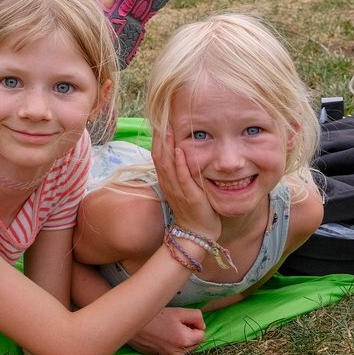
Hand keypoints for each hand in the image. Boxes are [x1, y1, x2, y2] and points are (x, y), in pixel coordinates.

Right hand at [128, 307, 205, 354]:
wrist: (132, 324)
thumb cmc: (154, 316)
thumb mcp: (178, 311)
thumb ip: (196, 317)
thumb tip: (201, 326)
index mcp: (185, 340)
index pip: (202, 334)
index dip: (194, 325)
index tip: (182, 320)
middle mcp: (179, 352)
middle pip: (195, 343)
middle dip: (189, 333)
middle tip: (175, 323)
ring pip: (186, 348)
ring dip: (182, 339)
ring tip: (168, 329)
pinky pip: (175, 351)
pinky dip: (173, 345)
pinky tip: (163, 336)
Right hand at [151, 124, 220, 241]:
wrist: (196, 234)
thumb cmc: (192, 210)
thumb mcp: (182, 189)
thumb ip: (180, 174)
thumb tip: (182, 155)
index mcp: (166, 181)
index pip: (157, 156)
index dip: (157, 140)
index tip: (159, 124)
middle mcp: (168, 184)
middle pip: (159, 157)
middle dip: (160, 139)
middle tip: (161, 120)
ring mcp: (177, 190)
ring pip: (168, 165)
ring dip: (168, 147)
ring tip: (168, 129)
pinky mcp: (190, 196)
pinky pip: (183, 178)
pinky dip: (181, 164)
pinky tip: (181, 151)